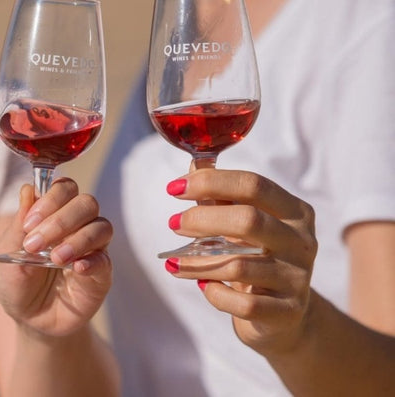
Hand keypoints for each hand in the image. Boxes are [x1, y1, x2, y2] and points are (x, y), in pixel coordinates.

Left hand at [0, 179, 112, 338]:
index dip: (51, 199)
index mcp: (56, 213)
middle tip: (35, 244)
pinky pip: (105, 259)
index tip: (29, 223)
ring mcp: (93, 248)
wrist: (29, 320)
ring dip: (77, 240)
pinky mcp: (101, 273)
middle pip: (86, 203)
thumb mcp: (8, 254)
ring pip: (101, 226)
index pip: (65, 188)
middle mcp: (79, 225)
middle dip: (61, 220)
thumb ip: (19, 224)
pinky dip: (92, 260)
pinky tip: (75, 269)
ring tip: (55, 259)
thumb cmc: (18, 281)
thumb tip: (27, 190)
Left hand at [164, 168, 316, 355]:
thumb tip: (193, 162)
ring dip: (197, 262)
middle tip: (174, 223)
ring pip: (239, 266)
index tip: (174, 188)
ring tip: (174, 261)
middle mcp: (302, 241)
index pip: (253, 185)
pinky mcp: (288, 312)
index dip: (211, 182)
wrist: (283, 314)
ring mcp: (298, 278)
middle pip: (248, 220)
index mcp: (294, 210)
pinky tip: (202, 286)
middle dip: (202, 218)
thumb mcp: (243, 221)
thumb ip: (221, 194)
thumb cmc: (257, 256)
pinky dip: (215, 293)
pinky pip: (243, 304)